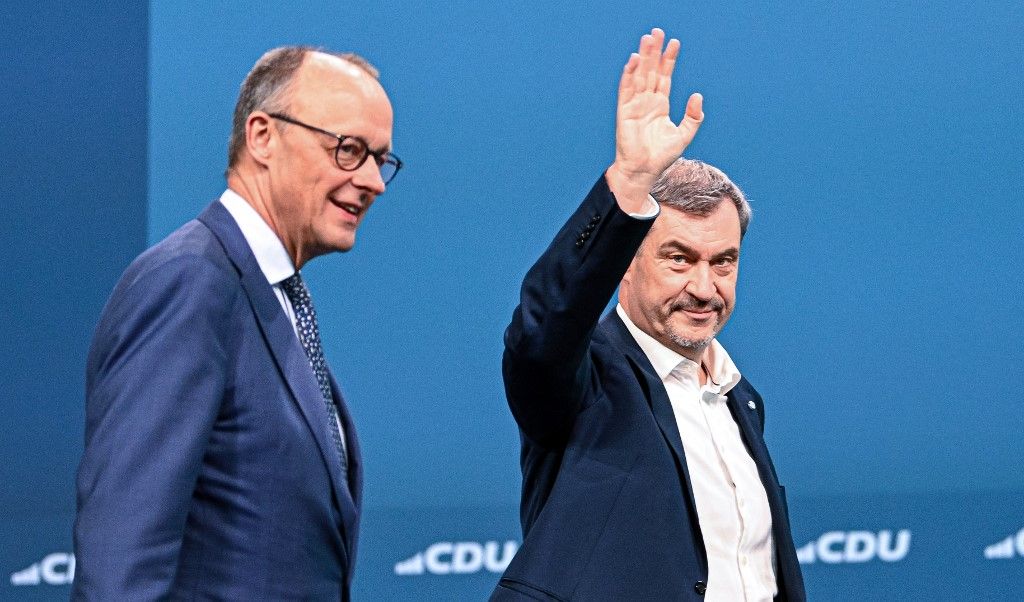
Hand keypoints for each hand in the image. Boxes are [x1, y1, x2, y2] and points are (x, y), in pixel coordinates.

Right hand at [606, 28, 702, 210]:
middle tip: (657, 32)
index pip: (664, 76)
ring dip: (643, 57)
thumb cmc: (661, 156)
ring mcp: (634, 105)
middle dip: (655, 51)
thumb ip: (693, 116)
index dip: (669, 60)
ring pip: (639, 75)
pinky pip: (626, 89)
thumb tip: (697, 95)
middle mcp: (646, 101)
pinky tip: (634, 60)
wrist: (644, 170)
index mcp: (660, 105)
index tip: (674, 43)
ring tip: (647, 39)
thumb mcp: (684, 135)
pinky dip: (629, 74)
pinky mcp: (624, 112)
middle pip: (651, 71)